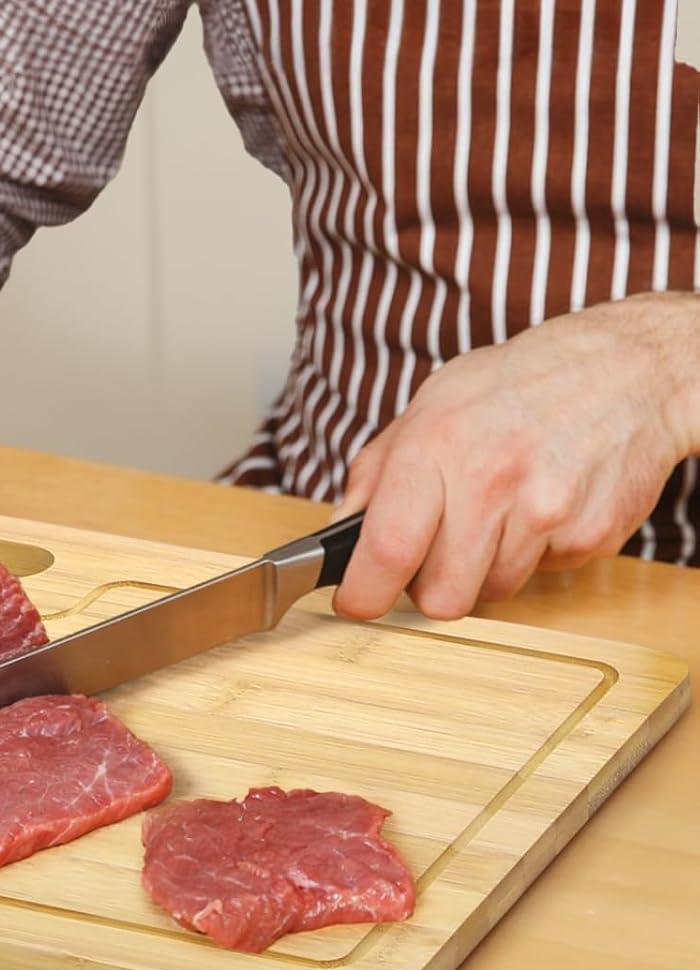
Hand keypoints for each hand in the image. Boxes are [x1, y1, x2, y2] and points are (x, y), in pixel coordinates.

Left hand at [332, 293, 699, 619]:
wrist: (628, 367)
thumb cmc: (517, 385)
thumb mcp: (429, 406)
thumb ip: (375, 473)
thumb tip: (339, 533)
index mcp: (435, 448)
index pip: (386, 549)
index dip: (363, 593)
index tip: (356, 602)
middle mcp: (491, 481)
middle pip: (441, 597)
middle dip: (431, 584)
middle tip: (439, 548)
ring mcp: (547, 511)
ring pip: (491, 591)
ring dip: (485, 566)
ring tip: (500, 510)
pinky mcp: (592, 534)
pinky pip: (541, 574)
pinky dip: (535, 552)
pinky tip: (541, 503)